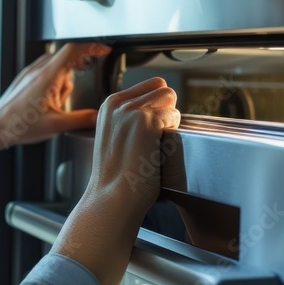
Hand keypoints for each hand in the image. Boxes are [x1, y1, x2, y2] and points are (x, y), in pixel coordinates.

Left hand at [0, 42, 111, 146]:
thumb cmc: (18, 126)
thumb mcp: (56, 126)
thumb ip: (81, 119)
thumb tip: (98, 116)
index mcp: (46, 77)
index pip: (72, 51)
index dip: (91, 48)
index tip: (103, 51)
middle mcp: (36, 71)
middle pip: (65, 57)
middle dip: (76, 70)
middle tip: (79, 85)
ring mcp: (29, 73)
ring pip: (55, 66)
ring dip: (63, 79)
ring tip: (57, 102)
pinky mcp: (24, 79)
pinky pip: (45, 72)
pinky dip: (53, 82)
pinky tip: (49, 101)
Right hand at [52, 77, 180, 284]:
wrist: (112, 198)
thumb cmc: (117, 177)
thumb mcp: (114, 137)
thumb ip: (128, 119)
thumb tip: (159, 109)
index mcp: (108, 105)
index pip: (148, 86)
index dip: (156, 106)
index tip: (148, 131)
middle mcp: (118, 103)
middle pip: (161, 88)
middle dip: (164, 109)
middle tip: (154, 138)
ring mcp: (131, 110)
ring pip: (169, 97)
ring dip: (169, 119)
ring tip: (155, 144)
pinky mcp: (146, 121)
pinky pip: (174, 115)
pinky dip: (171, 133)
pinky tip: (157, 150)